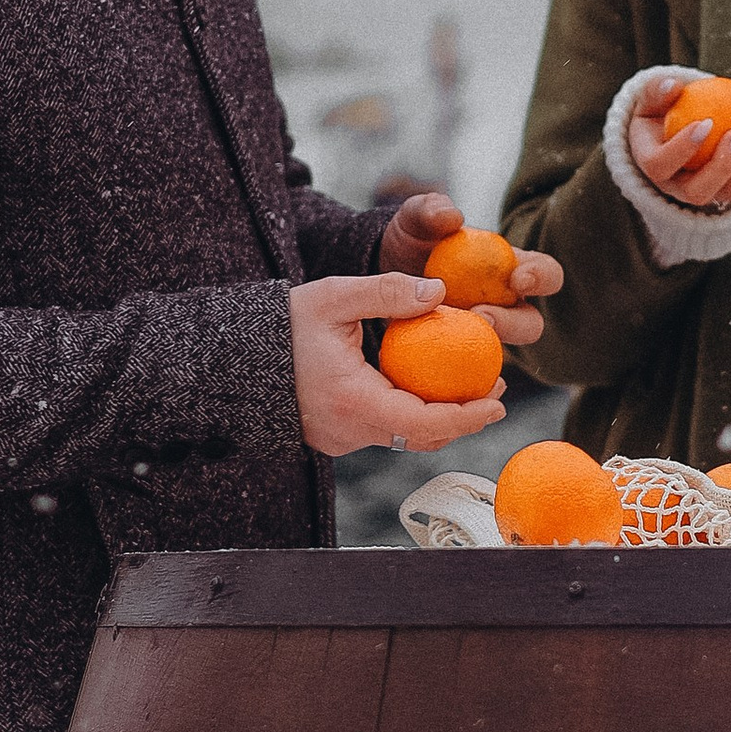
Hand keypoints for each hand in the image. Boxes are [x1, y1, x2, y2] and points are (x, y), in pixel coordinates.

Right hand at [289, 272, 508, 457]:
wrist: (234, 359)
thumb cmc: (283, 325)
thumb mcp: (333, 297)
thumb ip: (386, 292)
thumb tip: (440, 292)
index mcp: (350, 400)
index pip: (420, 423)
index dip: (464, 418)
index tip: (496, 404)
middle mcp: (348, 430)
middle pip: (420, 438)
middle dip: (464, 419)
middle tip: (495, 390)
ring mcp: (341, 439)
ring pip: (403, 438)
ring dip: (440, 418)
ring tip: (471, 387)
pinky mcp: (337, 437)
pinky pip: (385, 431)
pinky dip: (412, 415)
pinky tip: (428, 386)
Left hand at [377, 190, 562, 350]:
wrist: (381, 270)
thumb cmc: (410, 240)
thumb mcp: (414, 220)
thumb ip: (430, 210)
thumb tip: (452, 216)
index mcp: (511, 269)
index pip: (544, 274)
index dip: (541, 277)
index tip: (518, 277)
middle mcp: (505, 305)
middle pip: (532, 323)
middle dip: (516, 323)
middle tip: (483, 315)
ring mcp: (482, 332)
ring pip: (504, 350)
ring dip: (487, 346)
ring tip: (456, 335)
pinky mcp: (460, 353)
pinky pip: (469, 368)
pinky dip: (459, 367)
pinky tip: (439, 362)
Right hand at [625, 73, 730, 213]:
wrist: (676, 133)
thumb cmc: (661, 112)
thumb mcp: (652, 100)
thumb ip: (656, 91)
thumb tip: (673, 85)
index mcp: (653, 167)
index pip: (661, 165)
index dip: (682, 148)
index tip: (705, 122)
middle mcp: (677, 189)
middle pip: (699, 192)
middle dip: (723, 164)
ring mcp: (706, 192)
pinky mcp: (729, 188)